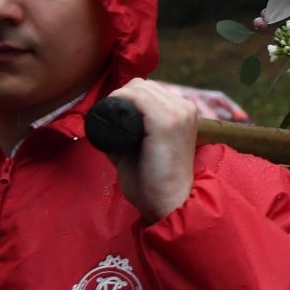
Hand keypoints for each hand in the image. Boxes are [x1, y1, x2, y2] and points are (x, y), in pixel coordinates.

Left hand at [105, 79, 198, 223]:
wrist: (169, 203)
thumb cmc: (154, 182)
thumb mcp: (142, 149)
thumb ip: (128, 133)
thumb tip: (104, 122)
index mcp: (184, 113)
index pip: (151, 90)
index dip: (128, 97)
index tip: (112, 114)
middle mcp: (185, 108)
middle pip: (144, 85)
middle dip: (123, 96)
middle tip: (108, 117)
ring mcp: (178, 113)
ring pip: (140, 88)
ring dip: (121, 98)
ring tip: (110, 117)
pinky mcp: (166, 122)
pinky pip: (138, 98)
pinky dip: (122, 101)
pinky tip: (112, 113)